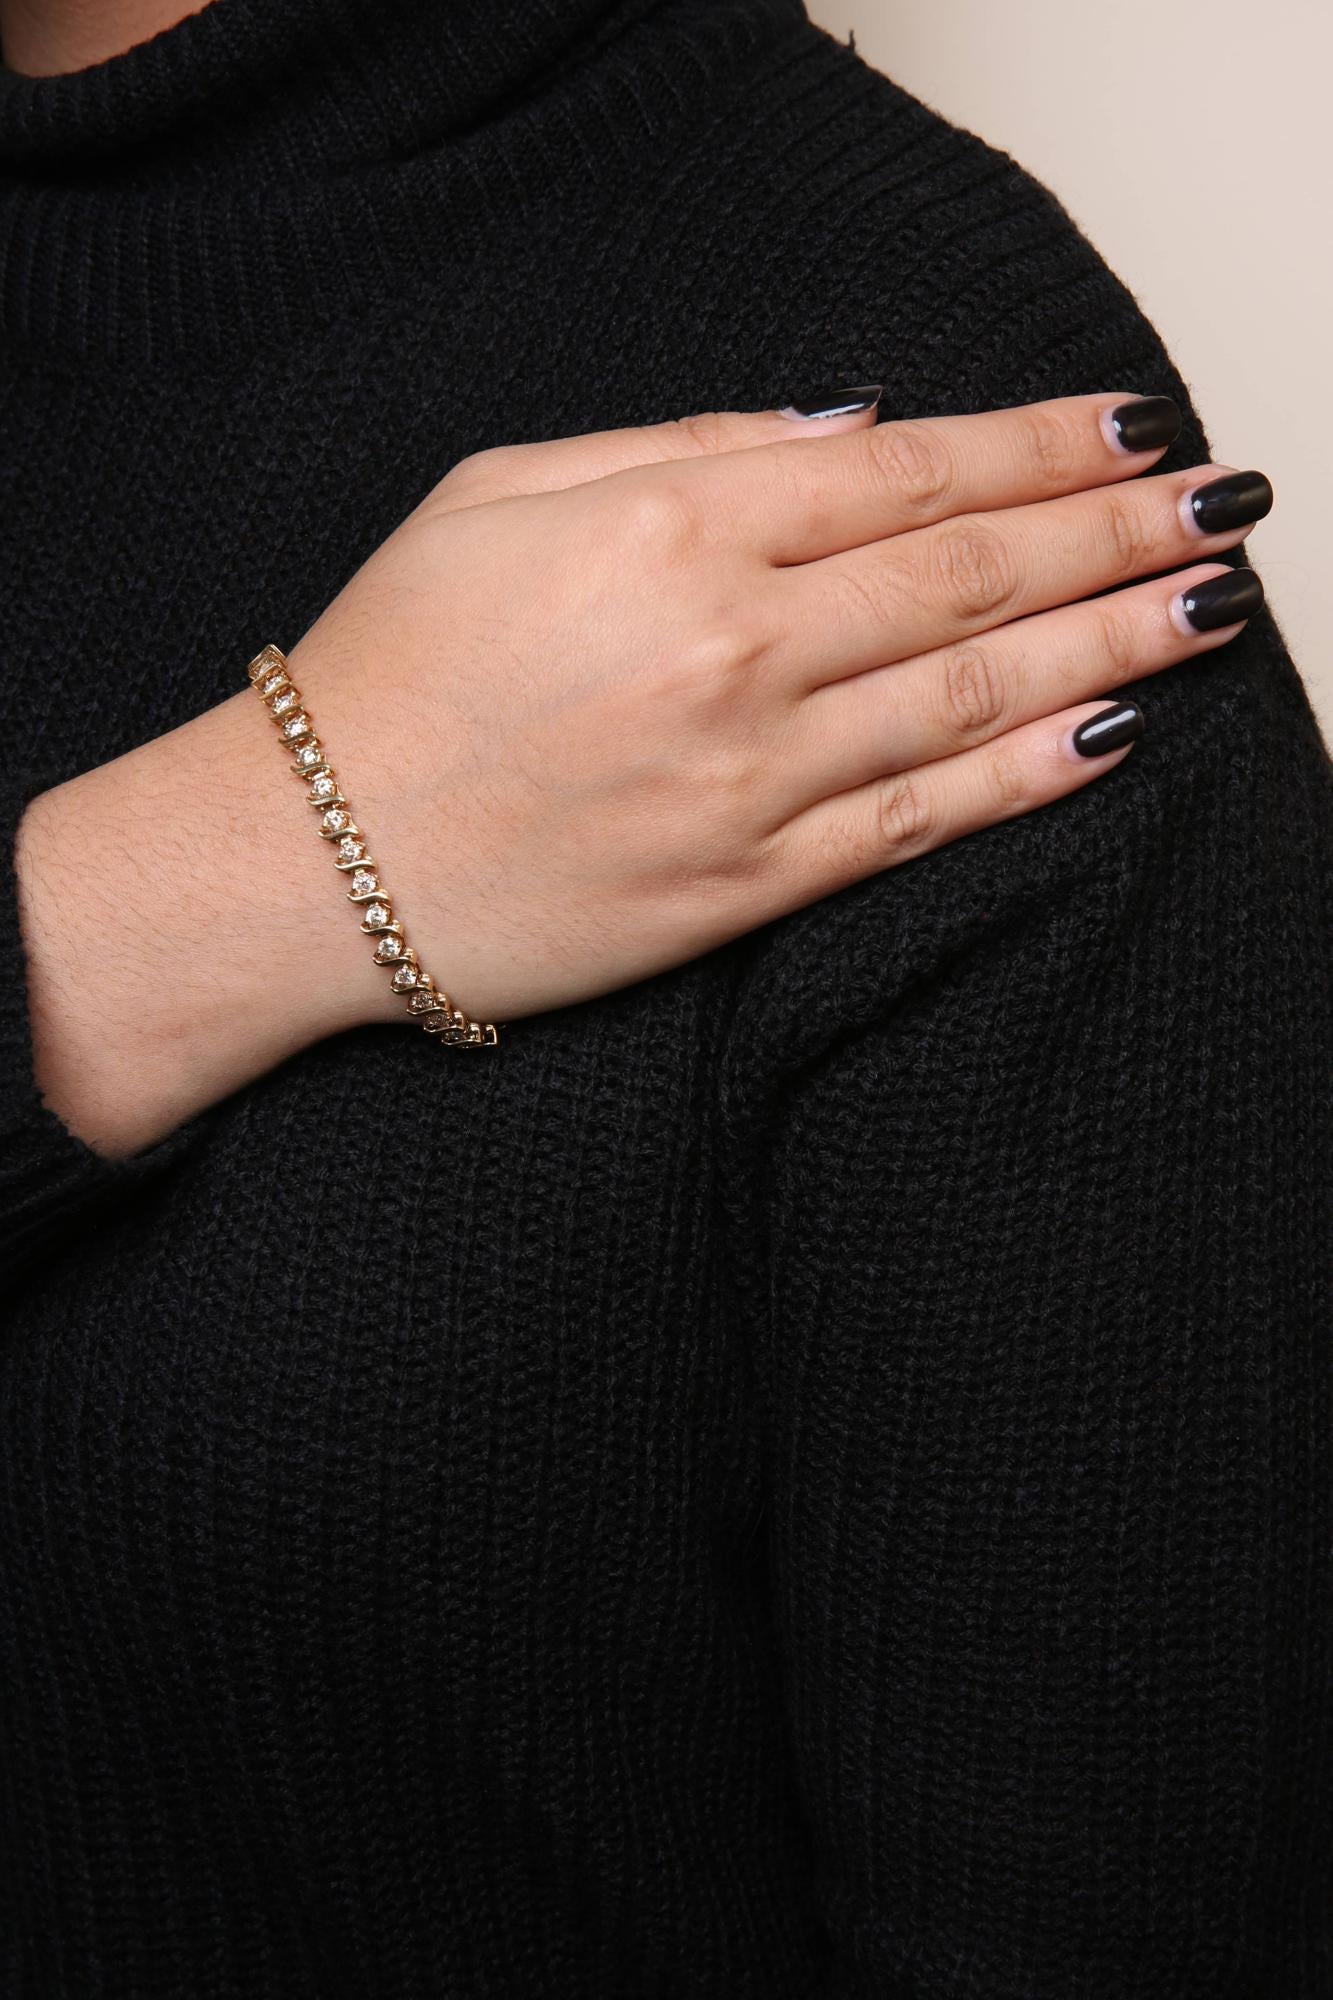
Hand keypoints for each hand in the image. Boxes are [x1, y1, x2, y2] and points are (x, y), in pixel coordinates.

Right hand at [290, 389, 1269, 1029]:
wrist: (307, 858)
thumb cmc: (391, 665)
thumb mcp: (501, 491)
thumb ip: (683, 446)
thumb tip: (849, 429)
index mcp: (671, 526)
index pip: (908, 472)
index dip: (1036, 448)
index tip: (1125, 430)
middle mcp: (732, 646)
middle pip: (972, 574)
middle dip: (1112, 531)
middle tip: (1215, 504)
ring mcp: (749, 775)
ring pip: (974, 694)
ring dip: (1111, 641)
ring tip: (1208, 605)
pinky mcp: (747, 886)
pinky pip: (921, 822)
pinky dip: (1028, 777)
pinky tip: (1114, 736)